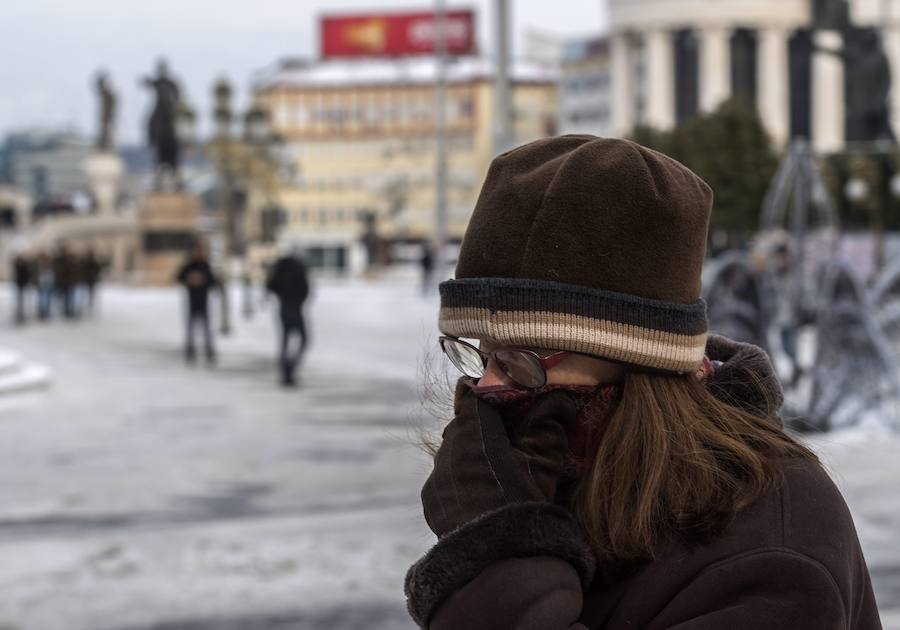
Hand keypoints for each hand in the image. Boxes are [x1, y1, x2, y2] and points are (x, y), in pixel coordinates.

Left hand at [421, 382, 577, 537]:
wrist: (497, 560)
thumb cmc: (524, 504)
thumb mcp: (545, 461)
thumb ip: (548, 423)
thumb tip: (559, 399)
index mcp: (470, 431)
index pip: (473, 394)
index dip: (490, 394)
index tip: (506, 401)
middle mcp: (446, 449)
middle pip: (463, 424)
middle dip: (483, 426)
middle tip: (509, 438)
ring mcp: (435, 476)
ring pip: (454, 453)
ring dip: (472, 456)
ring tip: (497, 472)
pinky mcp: (431, 501)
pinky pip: (447, 479)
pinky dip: (462, 480)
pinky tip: (483, 495)